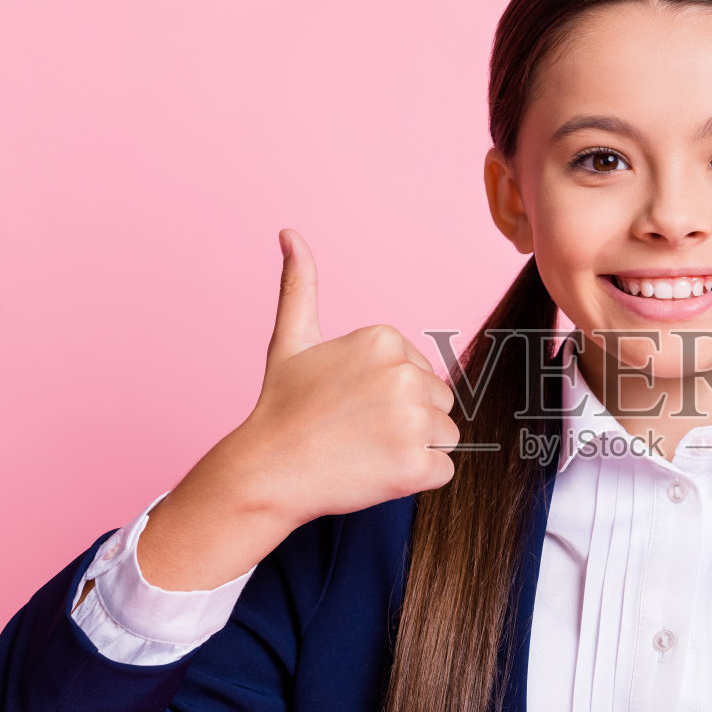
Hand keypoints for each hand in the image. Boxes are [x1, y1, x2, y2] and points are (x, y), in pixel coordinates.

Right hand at [221, 228, 459, 524]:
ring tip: (365, 451)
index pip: (422, 373)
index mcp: (384, 339)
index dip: (390, 396)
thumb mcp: (291, 340)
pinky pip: (443, 470)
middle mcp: (404, 373)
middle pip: (439, 403)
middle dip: (407, 422)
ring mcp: (412, 421)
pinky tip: (376, 472)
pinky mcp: (416, 465)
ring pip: (445, 436)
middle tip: (357, 431)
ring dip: (414, 450)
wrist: (266, 472)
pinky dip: (415, 478)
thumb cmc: (281, 407)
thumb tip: (289, 233)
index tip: (350, 404)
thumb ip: (300, 286)